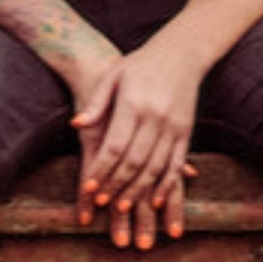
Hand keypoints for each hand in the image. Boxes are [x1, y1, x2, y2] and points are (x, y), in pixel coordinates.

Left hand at [69, 43, 203, 251]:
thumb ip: (96, 103)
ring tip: (123, 207)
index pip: (115, 146)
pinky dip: (166, 184)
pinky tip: (155, 199)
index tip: (89, 188)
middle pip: (135, 161)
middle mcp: (156, 119)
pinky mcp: (187, 133)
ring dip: (139, 190)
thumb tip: (76, 125)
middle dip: (117, 185)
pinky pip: (177, 164)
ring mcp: (174, 128)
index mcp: (134, 105)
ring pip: (156, 167)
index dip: (102, 170)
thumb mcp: (113, 76)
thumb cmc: (139, 64)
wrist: (181, 54)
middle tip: (102, 203)